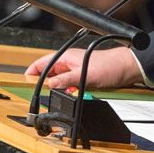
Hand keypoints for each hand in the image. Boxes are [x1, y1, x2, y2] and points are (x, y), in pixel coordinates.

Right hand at [24, 46, 140, 90]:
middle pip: (50, 73)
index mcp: (67, 57)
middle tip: (40, 93)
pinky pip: (70, 85)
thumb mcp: (85, 75)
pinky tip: (71, 95)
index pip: (42, 63)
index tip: (26, 82)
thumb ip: (66, 80)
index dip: (32, 72)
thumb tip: (50, 84)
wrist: (127, 68)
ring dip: (58, 88)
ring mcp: (76, 70)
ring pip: (60, 80)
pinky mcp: (84, 77)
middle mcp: (70, 62)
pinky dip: (68, 90)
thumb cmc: (110, 66)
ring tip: (57, 95)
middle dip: (44, 83)